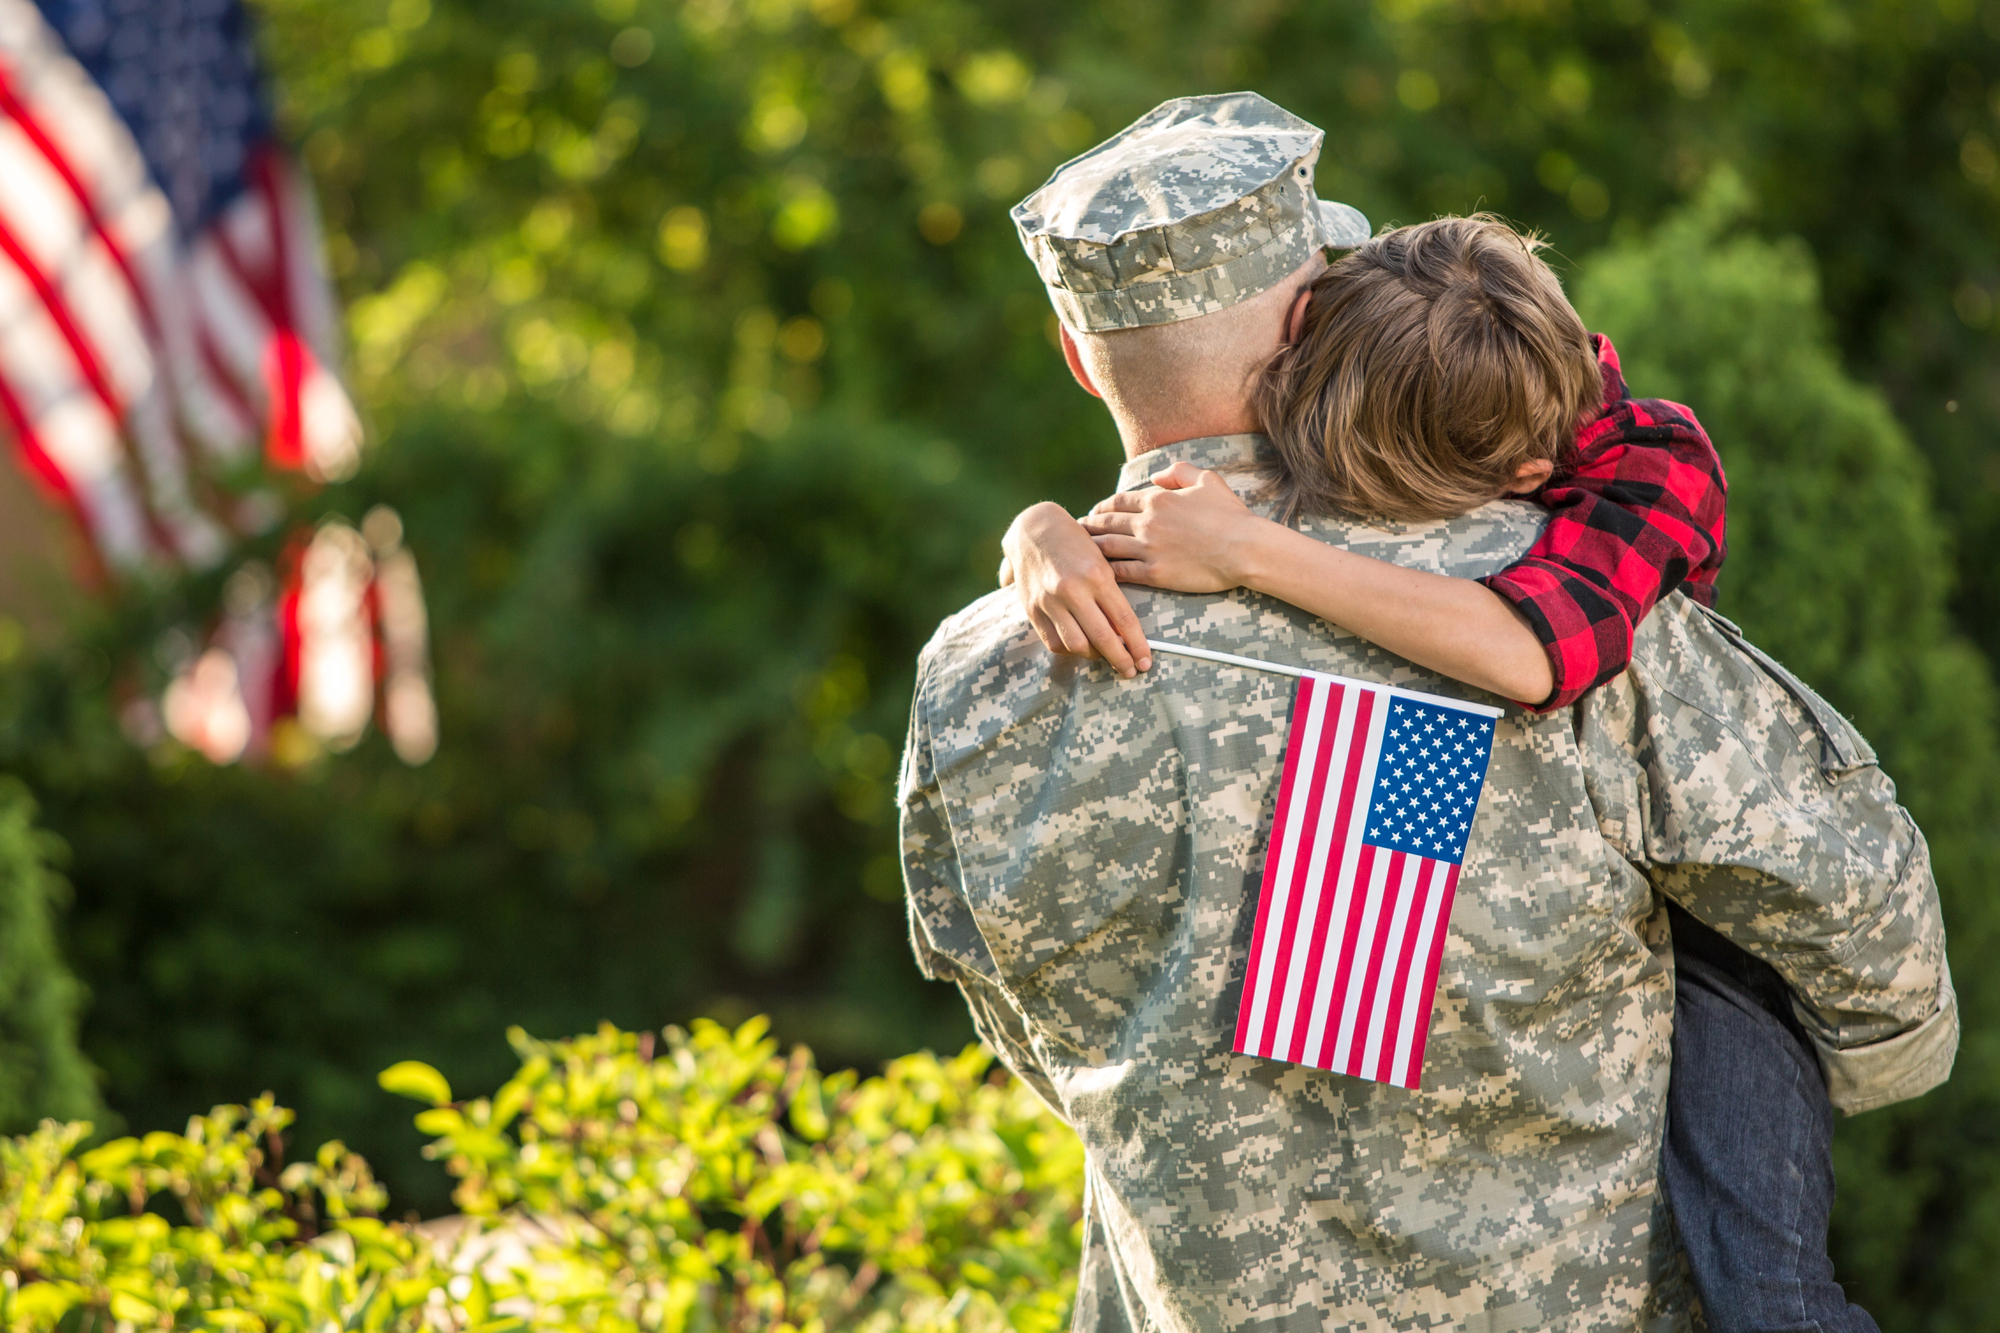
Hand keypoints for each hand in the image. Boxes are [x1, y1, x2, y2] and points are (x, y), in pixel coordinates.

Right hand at [1002, 502, 1151, 676]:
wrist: (1033, 529)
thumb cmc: (1076, 543)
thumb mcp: (1100, 561)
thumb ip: (1111, 595)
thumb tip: (1126, 634)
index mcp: (1097, 574)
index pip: (1123, 619)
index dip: (1137, 645)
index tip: (1145, 661)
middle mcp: (1073, 589)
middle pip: (1102, 637)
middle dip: (1120, 659)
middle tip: (1131, 670)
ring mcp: (1050, 600)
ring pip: (1076, 644)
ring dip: (1094, 656)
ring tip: (1104, 655)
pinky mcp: (1033, 608)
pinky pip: (1054, 642)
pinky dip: (1069, 650)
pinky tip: (1080, 646)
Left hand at [1080, 461, 1275, 593]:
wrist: (1245, 548)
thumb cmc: (1231, 515)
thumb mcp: (1208, 481)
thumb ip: (1179, 472)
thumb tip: (1156, 478)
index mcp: (1157, 499)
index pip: (1117, 501)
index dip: (1101, 507)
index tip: (1093, 513)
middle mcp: (1147, 522)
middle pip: (1105, 523)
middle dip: (1087, 527)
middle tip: (1074, 533)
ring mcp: (1149, 548)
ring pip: (1106, 547)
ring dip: (1090, 549)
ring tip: (1077, 553)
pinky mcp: (1154, 573)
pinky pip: (1120, 571)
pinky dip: (1105, 571)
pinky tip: (1096, 574)